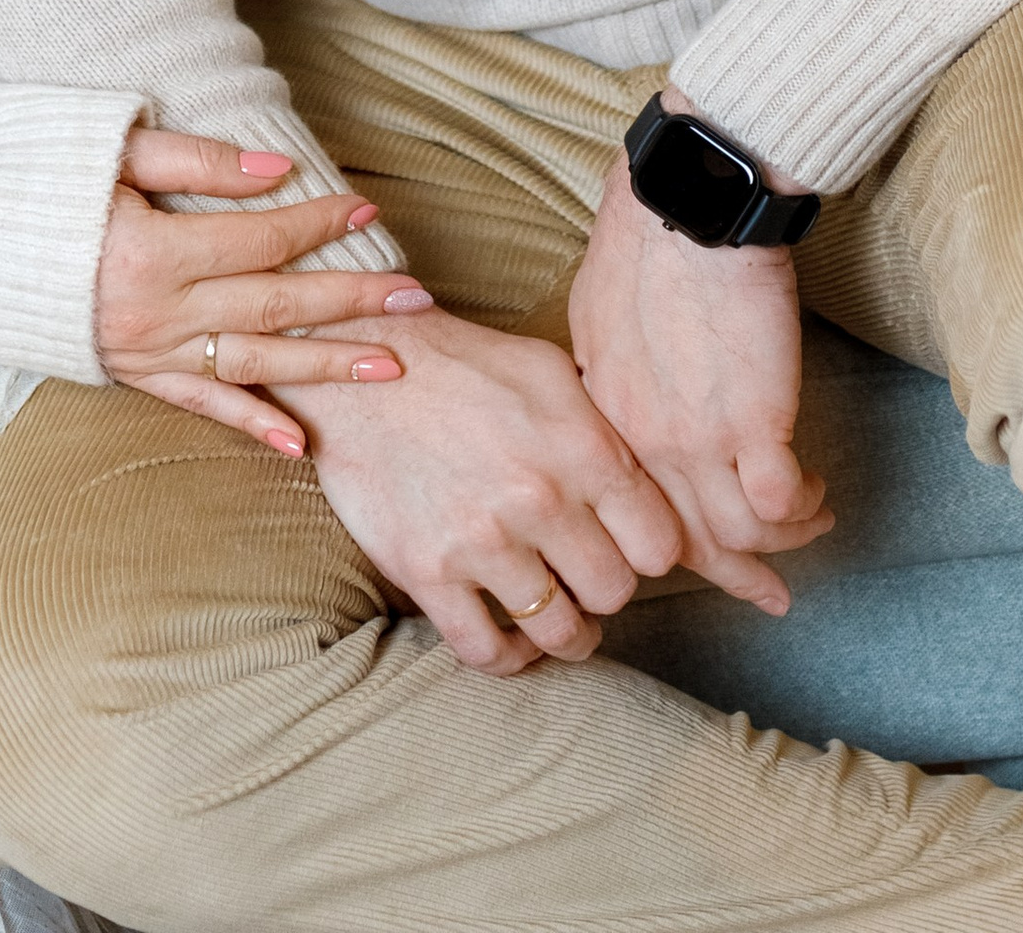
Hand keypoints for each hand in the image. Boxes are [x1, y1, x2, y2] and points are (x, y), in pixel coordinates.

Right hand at [98, 130, 432, 455]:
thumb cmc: (44, 183)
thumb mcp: (115, 153)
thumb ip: (199, 164)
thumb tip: (276, 172)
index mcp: (154, 250)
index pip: (260, 238)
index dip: (320, 222)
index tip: (370, 209)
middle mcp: (157, 311)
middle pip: (274, 305)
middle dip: (351, 301)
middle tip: (417, 299)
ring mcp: (148, 352)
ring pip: (255, 365)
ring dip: (326, 367)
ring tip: (391, 367)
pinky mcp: (135, 376)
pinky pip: (202, 406)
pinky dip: (251, 424)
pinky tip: (299, 442)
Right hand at [293, 308, 685, 675]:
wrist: (363, 370)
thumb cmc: (462, 364)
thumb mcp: (549, 370)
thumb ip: (602, 429)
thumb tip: (647, 478)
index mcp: (582, 448)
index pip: (659, 545)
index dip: (651, 552)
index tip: (632, 550)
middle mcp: (539, 499)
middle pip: (613, 592)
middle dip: (607, 590)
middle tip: (589, 579)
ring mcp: (482, 541)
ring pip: (559, 631)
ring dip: (568, 635)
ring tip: (563, 623)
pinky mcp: (428, 571)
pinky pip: (486, 650)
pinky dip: (509, 658)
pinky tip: (514, 641)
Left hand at [567, 150, 831, 610]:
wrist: (689, 205)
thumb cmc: (644, 238)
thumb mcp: (597, 313)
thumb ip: (609, 368)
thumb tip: (624, 388)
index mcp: (608, 418)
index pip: (636, 512)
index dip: (674, 548)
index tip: (707, 562)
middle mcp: (646, 441)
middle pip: (687, 542)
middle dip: (735, 574)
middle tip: (771, 594)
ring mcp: (699, 437)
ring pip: (738, 532)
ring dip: (782, 537)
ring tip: (812, 517)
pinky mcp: (755, 421)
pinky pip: (778, 501)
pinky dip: (801, 508)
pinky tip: (817, 491)